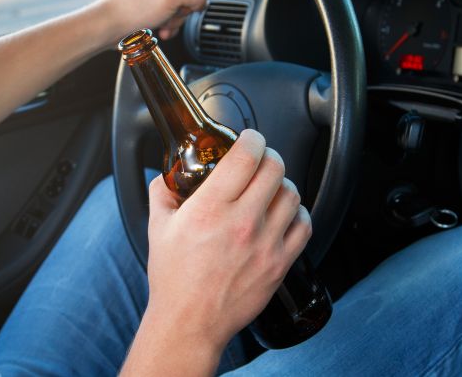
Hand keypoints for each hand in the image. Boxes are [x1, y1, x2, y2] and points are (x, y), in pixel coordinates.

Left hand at [98, 0, 214, 41]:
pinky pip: (170, 13)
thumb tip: (202, 0)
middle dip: (183, 7)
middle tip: (171, 11)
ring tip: (163, 22)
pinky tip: (160, 28)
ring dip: (175, 18)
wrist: (109, 27)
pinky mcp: (149, 4)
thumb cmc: (132, 7)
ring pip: (180, 4)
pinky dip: (168, 24)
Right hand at [144, 129, 312, 351]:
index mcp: (210, 208)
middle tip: (259, 161)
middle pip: (275, 168)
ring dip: (282, 184)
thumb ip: (162, 193)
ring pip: (292, 194)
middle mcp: (242, 222)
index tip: (249, 139)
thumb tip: (167, 176)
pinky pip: (304, 225)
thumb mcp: (157, 228)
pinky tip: (282, 216)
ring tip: (270, 189)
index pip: (246, 156)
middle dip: (268, 156)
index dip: (252, 138)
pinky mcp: (280, 264)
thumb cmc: (174, 279)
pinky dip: (297, 214)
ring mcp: (265, 244)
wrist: (190, 321)